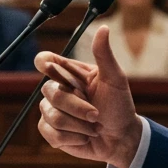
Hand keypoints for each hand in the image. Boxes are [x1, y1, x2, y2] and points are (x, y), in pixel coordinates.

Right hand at [36, 26, 142, 166]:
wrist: (121, 138)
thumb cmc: (119, 106)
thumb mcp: (115, 79)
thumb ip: (104, 55)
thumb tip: (103, 28)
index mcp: (70, 74)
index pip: (45, 61)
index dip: (45, 64)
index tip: (54, 70)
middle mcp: (58, 90)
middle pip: (49, 92)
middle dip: (77, 107)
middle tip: (96, 114)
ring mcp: (53, 111)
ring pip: (51, 115)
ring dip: (78, 125)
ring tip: (93, 127)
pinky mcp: (52, 132)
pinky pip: (51, 133)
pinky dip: (72, 138)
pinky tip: (84, 137)